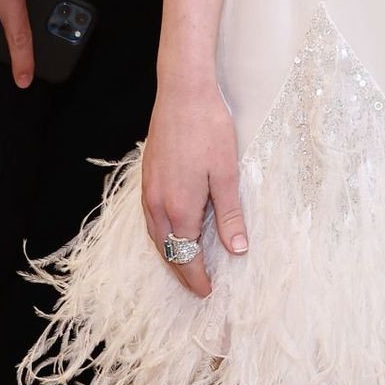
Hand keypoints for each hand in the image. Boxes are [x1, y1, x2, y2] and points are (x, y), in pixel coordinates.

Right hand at [141, 84, 248, 297]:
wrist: (182, 92)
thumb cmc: (209, 129)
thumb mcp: (226, 174)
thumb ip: (230, 215)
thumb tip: (237, 250)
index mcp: (179, 207)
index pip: (186, 256)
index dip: (198, 277)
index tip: (208, 292)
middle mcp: (157, 204)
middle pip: (167, 251)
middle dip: (182, 272)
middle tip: (197, 287)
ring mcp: (148, 189)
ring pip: (155, 235)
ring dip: (170, 255)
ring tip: (186, 265)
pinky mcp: (147, 176)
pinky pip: (151, 218)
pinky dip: (161, 234)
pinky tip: (173, 230)